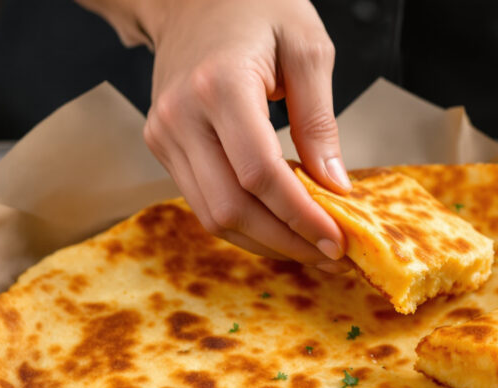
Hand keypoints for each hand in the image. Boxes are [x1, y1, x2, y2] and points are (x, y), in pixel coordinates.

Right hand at [140, 0, 350, 269]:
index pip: (260, 175)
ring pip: (212, 216)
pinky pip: (203, 202)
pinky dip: (243, 222)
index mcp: (220, 87)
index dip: (300, 217)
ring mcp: (164, 134)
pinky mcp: (161, 145)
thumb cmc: (253, 6)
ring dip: (264, 241)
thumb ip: (319, 119)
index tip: (337, 240)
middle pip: (231, 208)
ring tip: (307, 245)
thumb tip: (335, 186)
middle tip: (328, 253)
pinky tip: (278, 223)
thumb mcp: (306, 47)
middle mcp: (181, 116)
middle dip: (285, 241)